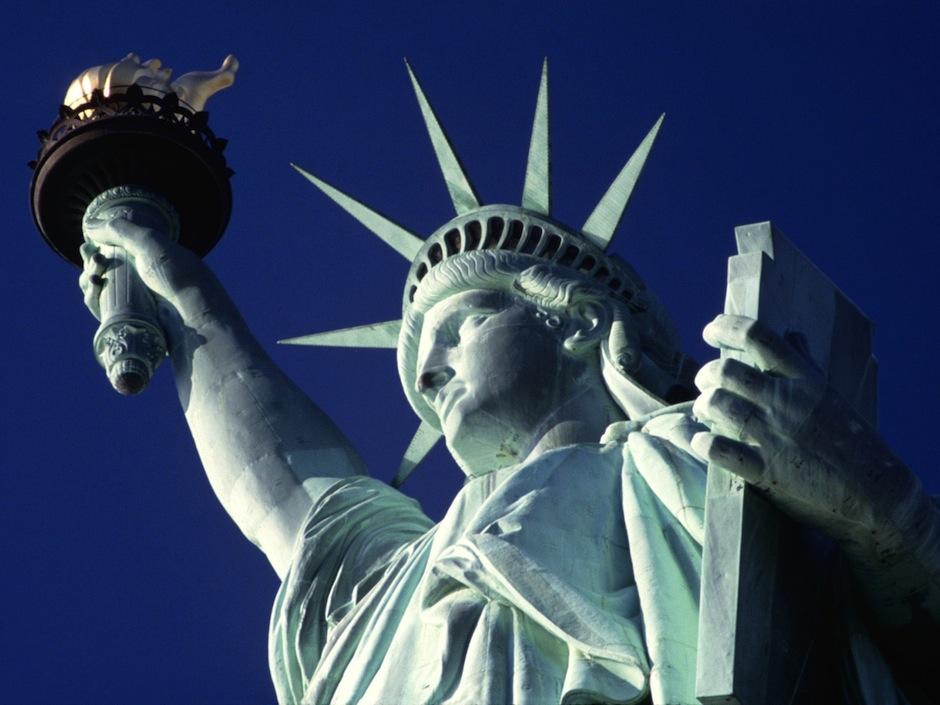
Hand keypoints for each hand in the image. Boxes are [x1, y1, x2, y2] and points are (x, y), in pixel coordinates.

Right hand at [80, 208, 208, 325]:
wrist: (194, 315)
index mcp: (152, 260)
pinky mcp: (131, 322)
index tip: (87, 245)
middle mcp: (144, 280)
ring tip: (94, 277)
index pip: (117, 253)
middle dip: (92, 264)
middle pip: (105, 272)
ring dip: (89, 281)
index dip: (98, 249)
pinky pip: (104, 311)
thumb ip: (120, 230)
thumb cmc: (178, 276)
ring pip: (101, 292)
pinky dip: (93, 301)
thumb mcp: (150, 243)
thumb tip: (90, 224)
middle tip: (95, 261)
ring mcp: (137, 302)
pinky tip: (93, 293)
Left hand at [690, 313, 923, 563]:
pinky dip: (701, 442)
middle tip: (705, 383)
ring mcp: (773, 435)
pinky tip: (701, 441)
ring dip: (701, 406)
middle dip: (705, 374)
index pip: (758, 336)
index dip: (726, 327)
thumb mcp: (831, 394)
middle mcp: (785, 401)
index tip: (710, 330)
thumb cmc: (852, 440)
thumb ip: (805, 363)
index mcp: (803, 379)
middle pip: (726, 370)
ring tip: (702, 412)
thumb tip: (791, 335)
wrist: (876, 492)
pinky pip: (718, 449)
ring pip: (716, 404)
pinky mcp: (765, 470)